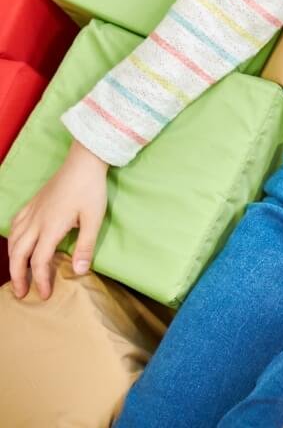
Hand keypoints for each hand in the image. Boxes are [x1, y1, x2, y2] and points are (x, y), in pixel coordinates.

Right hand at [7, 141, 108, 299]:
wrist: (83, 162)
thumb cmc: (91, 190)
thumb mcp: (94, 219)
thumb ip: (85, 246)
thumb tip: (78, 272)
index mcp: (50, 228)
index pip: (40, 261)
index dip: (40, 280)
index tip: (44, 295)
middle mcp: (35, 222)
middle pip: (18, 254)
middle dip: (18, 276)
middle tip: (21, 293)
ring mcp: (31, 212)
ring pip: (13, 240)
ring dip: (13, 260)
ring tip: (17, 274)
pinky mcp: (32, 204)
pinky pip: (15, 225)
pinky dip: (12, 239)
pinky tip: (16, 243)